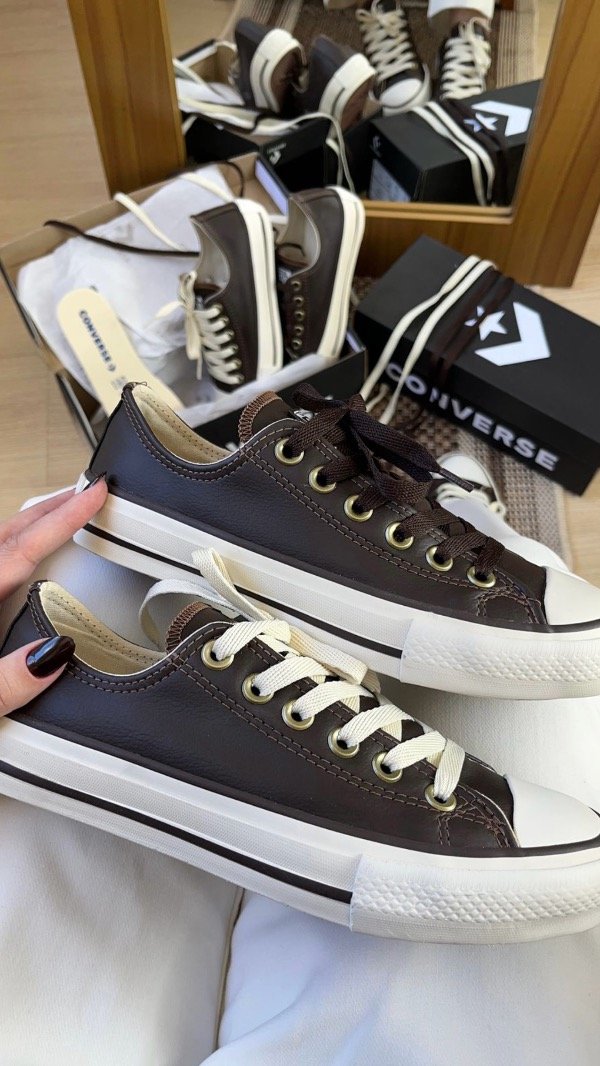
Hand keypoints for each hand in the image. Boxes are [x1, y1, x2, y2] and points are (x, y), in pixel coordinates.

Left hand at [0, 477, 107, 715]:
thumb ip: (8, 683)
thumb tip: (53, 655)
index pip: (20, 549)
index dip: (62, 519)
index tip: (92, 496)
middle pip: (5, 535)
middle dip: (48, 510)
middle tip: (83, 496)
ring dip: (27, 529)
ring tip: (59, 520)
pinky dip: (9, 553)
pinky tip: (19, 563)